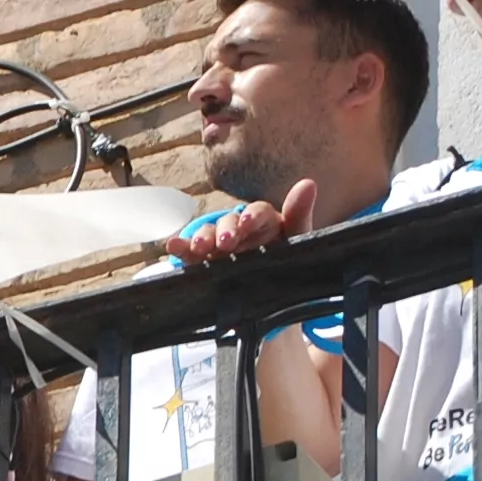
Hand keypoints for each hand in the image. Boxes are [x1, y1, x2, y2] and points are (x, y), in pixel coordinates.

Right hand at [165, 181, 316, 265]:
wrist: (271, 297)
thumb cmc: (287, 261)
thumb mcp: (298, 240)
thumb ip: (300, 215)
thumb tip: (308, 183)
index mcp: (265, 223)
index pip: (258, 212)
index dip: (252, 216)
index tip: (247, 224)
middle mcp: (240, 229)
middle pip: (229, 221)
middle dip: (225, 230)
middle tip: (226, 243)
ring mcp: (220, 244)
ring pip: (208, 233)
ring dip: (202, 237)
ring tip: (201, 248)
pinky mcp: (203, 259)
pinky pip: (190, 250)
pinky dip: (181, 247)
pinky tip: (173, 246)